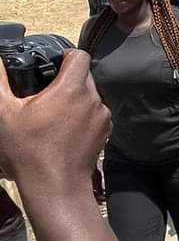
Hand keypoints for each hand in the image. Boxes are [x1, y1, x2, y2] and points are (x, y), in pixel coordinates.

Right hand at [0, 50, 110, 186]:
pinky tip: (64, 126)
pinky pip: (95, 112)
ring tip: (53, 111)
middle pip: (85, 75)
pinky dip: (83, 113)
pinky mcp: (105, 131)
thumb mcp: (4, 113)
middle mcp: (93, 99)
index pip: (79, 56)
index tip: (52, 63)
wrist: (55, 185)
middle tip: (46, 90)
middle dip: (67, 77)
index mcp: (72, 89)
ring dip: (75, 96)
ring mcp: (102, 116)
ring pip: (91, 94)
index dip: (65, 55)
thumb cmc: (29, 151)